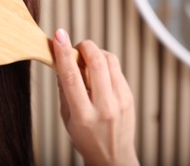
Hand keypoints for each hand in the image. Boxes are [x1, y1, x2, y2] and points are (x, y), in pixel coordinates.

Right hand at [52, 29, 138, 165]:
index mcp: (84, 115)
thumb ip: (64, 90)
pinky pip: (117, 69)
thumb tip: (61, 62)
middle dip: (84, 46)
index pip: (72, 77)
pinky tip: (98, 71)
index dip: (64, 53)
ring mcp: (121, 101)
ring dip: (95, 52)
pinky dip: (104, 63)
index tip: (59, 35)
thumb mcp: (67, 118)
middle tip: (76, 46)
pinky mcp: (130, 96)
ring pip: (110, 61)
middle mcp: (105, 107)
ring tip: (86, 59)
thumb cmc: (86, 138)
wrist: (114, 157)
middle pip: (97, 63)